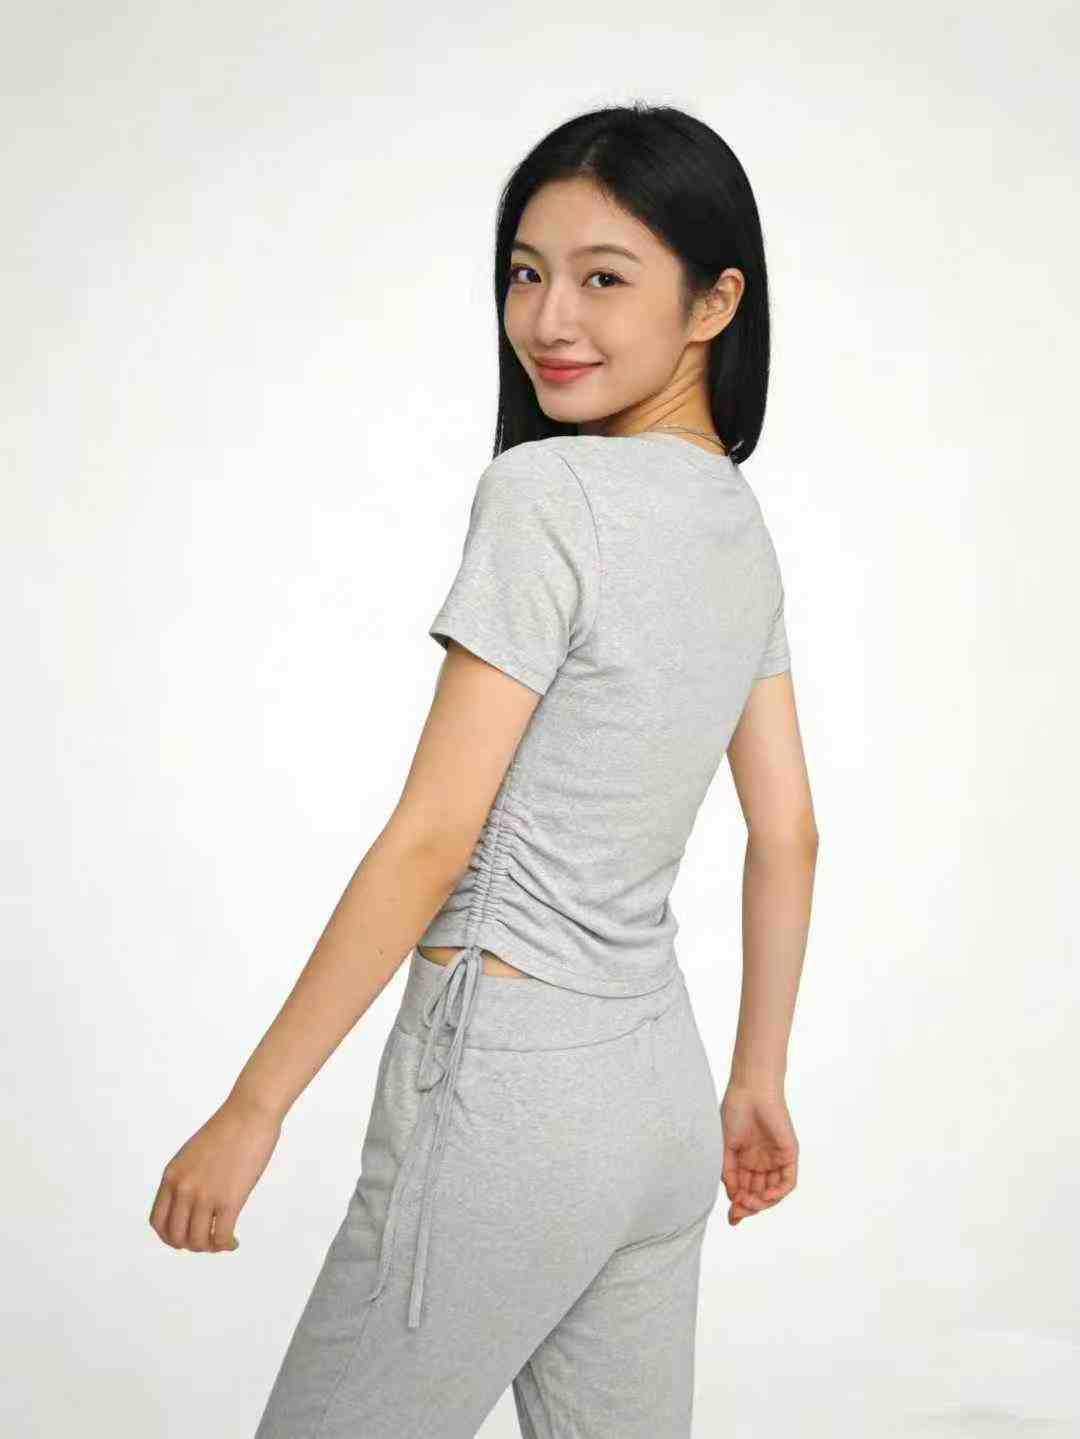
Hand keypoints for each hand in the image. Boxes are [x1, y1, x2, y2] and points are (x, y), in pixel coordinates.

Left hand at [149, 1092, 281, 1251]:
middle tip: (207, 1241)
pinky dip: (226, 1245)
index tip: (185, 1238)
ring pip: (198, 1242)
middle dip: (191, 1245)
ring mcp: (205, 1195)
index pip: (158, 1221)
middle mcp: (184, 1188)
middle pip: (176, 1236)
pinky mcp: (229, 1199)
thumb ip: (188, 1176)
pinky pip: (221, 1237)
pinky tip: (234, 1241)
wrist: (250, 1112)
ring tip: (223, 1241)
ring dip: (210, 1248)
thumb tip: (193, 1201)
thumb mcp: (194, 1153)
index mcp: (172, 1176)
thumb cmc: (229, 1128)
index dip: (169, 1237)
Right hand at [719, 1080, 797, 1224]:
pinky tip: (765, 1197)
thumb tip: (732, 1198)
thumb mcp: (725, 1147)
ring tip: (749, 1203)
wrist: (750, 1091)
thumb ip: (728, 1173)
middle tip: (738, 1210)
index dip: (739, 1205)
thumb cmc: (735, 1112)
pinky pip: (787, 1182)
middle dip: (749, 1206)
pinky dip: (777, 1193)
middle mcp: (761, 1162)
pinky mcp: (789, 1154)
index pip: (744, 1190)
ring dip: (762, 1203)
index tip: (731, 1216)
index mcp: (745, 1160)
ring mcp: (776, 1159)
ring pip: (773, 1192)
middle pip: (758, 1195)